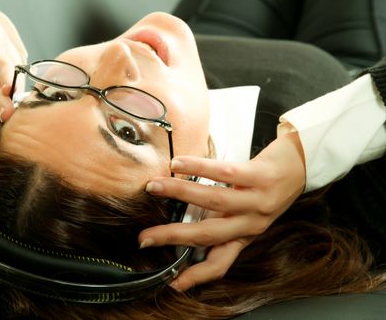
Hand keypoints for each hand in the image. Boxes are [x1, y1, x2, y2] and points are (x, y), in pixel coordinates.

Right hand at [138, 131, 305, 290]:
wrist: (300, 164)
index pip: (220, 262)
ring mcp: (257, 200)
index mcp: (245, 234)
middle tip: (146, 237)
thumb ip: (220, 222)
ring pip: (213, 200)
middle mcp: (251, 222)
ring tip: (155, 187)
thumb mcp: (245, 214)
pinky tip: (178, 164)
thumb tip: (186, 227)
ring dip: (179, 193)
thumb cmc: (266, 189)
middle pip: (208, 234)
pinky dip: (198, 168)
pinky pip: (225, 172)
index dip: (196, 275)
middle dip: (173, 236)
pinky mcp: (260, 175)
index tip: (172, 283)